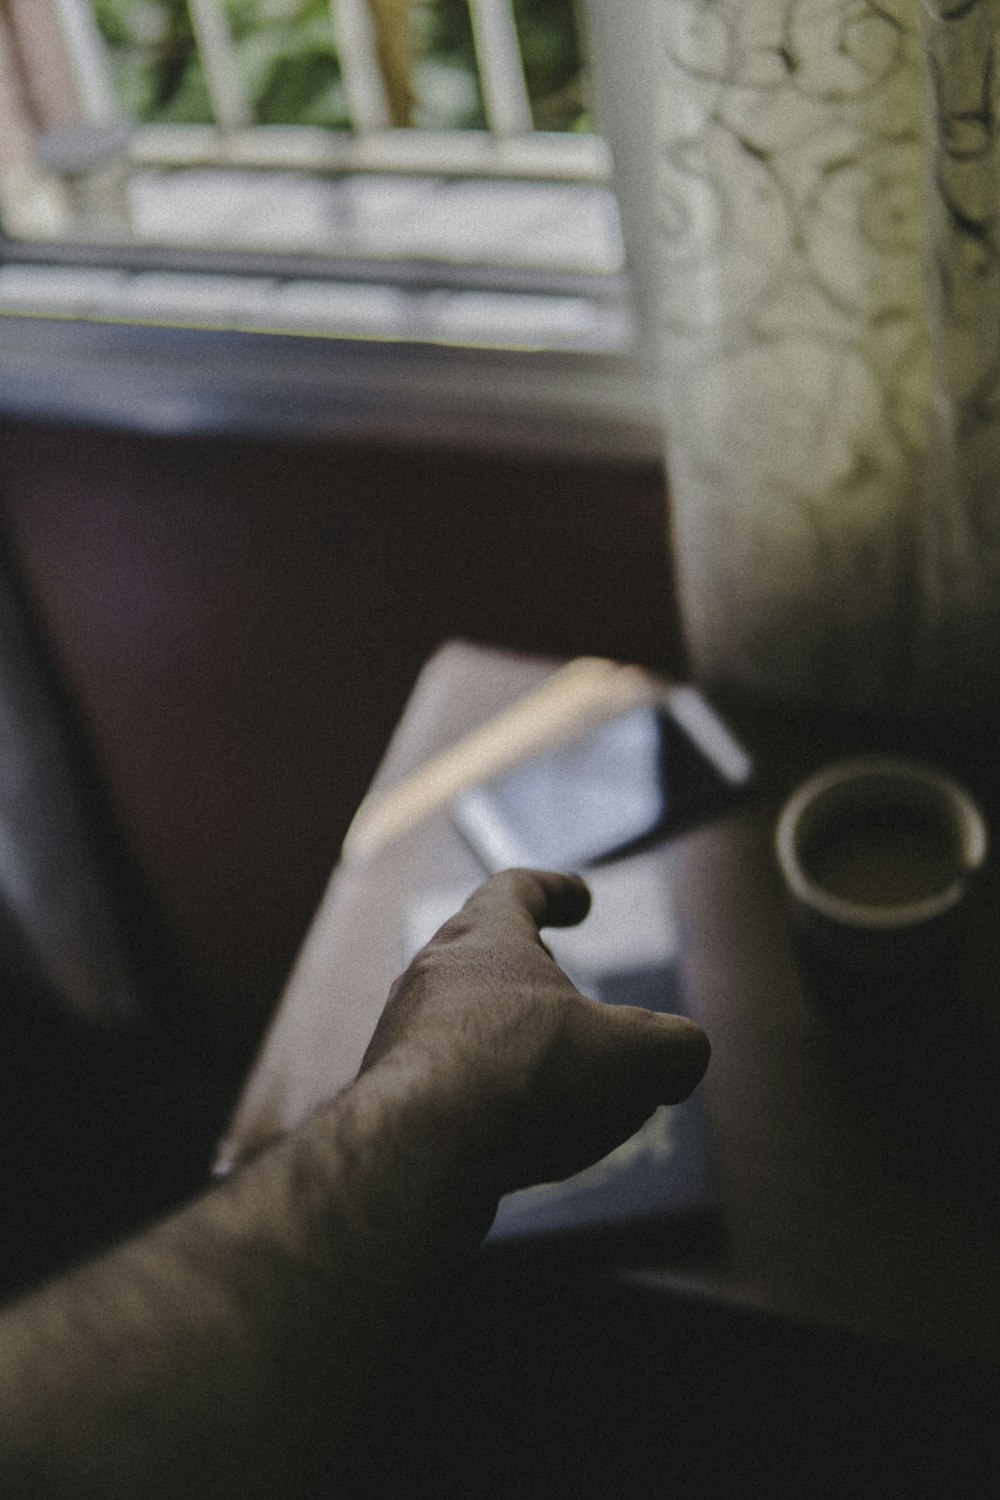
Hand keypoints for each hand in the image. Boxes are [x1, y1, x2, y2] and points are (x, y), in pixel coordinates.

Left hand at [360, 868, 709, 1198]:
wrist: (419, 1154)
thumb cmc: (524, 1078)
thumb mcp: (635, 1056)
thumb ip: (674, 1046)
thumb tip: (684, 1054)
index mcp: (484, 938)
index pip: (515, 888)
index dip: (554, 888)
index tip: (580, 901)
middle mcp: (430, 978)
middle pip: (477, 953)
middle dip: (524, 969)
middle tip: (561, 984)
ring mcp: (402, 1039)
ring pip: (455, 1021)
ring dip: (502, 1037)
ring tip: (550, 1074)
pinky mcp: (392, 1101)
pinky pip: (441, 1084)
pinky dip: (481, 1095)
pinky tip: (513, 1133)